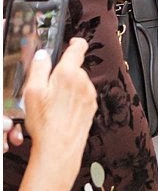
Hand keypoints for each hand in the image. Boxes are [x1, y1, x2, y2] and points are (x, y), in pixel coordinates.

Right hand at [16, 40, 93, 176]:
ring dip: (68, 88)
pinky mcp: (91, 108)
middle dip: (62, 73)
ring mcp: (89, 95)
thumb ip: (38, 68)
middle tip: (47, 87)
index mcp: (69, 73)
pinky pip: (82, 96)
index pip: (78, 48)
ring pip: (78, 83)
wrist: (59, 149)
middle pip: (74, 68)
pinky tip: (61, 112)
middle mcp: (84, 81)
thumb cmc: (45, 123)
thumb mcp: (32, 91)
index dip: (74, 42)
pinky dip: (73, 100)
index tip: (71, 42)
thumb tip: (42, 55)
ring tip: (53, 104)